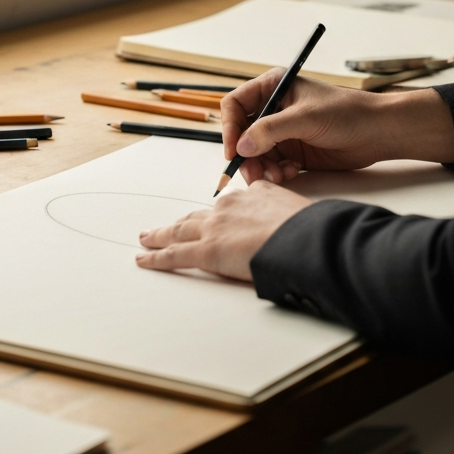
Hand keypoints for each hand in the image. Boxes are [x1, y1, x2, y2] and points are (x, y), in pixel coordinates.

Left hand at [135, 180, 311, 280]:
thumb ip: (289, 220)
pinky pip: (174, 255)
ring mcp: (216, 227)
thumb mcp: (302, 214)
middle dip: (181, 222)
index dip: (221, 214)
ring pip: (179, 231)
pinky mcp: (207, 250)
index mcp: (255, 194)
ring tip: (147, 238)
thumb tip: (295, 232)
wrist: (305, 239)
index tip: (216, 218)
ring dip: (160, 235)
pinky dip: (155, 258)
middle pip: (198, 216)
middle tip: (166, 226)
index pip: (231, 204)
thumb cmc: (310, 231)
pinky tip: (144, 260)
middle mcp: (230, 206)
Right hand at [220, 71, 453, 184]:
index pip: (236, 105)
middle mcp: (274, 109)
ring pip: (255, 154)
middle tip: (253, 174)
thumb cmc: (347, 113)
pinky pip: (271, 165)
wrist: (378, 133)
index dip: (229, 127)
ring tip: (275, 176)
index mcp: (273, 88)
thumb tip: (242, 146)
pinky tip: (289, 174)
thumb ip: (271, 130)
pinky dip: (274, 173)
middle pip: (242, 134)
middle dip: (246, 155)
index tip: (233, 150)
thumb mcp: (306, 117)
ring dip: (260, 168)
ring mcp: (283, 132)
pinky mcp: (293, 152)